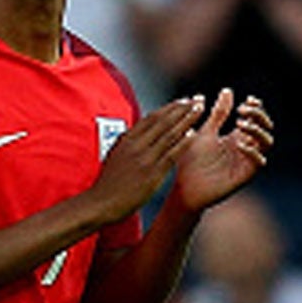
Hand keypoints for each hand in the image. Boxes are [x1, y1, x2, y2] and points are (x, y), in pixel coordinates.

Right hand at [86, 95, 205, 224]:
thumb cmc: (108, 184)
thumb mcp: (115, 156)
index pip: (152, 117)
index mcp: (127, 139)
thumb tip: (138, 133)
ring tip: (199, 110)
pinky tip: (193, 134)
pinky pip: (171, 154)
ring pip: (170, 134)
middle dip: (182, 108)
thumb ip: (128, 143)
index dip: (170, 107)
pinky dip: (183, 143)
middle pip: (164, 121)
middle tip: (197, 100)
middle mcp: (137, 145)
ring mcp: (145, 158)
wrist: (101, 202)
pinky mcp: (152, 173)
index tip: (183, 101)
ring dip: (187, 120)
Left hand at [173, 89, 272, 212]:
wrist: (183, 188)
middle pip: (265, 128)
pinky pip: (259, 163)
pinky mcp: (244, 176)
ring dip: (257, 130)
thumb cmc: (191, 162)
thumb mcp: (205, 132)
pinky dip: (253, 151)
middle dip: (258, 116)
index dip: (256, 108)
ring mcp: (245, 162)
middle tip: (242, 110)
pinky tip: (238, 144)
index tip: (247, 100)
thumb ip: (218, 114)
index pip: (257, 119)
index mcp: (236, 138)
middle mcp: (245, 149)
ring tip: (240, 124)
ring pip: (266, 143)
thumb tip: (228, 90)